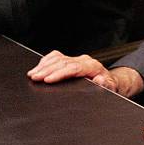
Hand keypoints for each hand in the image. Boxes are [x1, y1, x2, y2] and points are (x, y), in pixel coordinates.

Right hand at [27, 50, 143, 96]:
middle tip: (35, 77)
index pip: (73, 68)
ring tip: (32, 73)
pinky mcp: (72, 59)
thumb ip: (106, 85)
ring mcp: (77, 59)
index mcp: (92, 66)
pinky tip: (38, 66)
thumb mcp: (111, 88)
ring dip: (44, 65)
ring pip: (58, 58)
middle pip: (62, 62)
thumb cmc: (109, 86)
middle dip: (47, 69)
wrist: (111, 81)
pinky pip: (57, 56)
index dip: (59, 73)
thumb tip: (99, 80)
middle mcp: (84, 60)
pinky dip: (47, 61)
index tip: (47, 79)